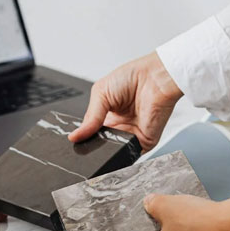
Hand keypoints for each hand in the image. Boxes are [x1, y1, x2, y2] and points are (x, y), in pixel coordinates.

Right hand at [68, 52, 182, 150]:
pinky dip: (120, 154)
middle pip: (100, 144)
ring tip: (98, 144)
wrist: (155, 78)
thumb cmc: (132, 77)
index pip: (90, 132)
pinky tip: (113, 146)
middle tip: (83, 145)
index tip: (74, 141)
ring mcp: (130, 135)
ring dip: (104, 151)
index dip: (82, 137)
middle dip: (92, 146)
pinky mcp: (143, 142)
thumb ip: (89, 118)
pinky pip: (129, 154)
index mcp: (105, 115)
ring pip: (113, 151)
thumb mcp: (100, 93)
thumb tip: (74, 136)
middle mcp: (118, 126)